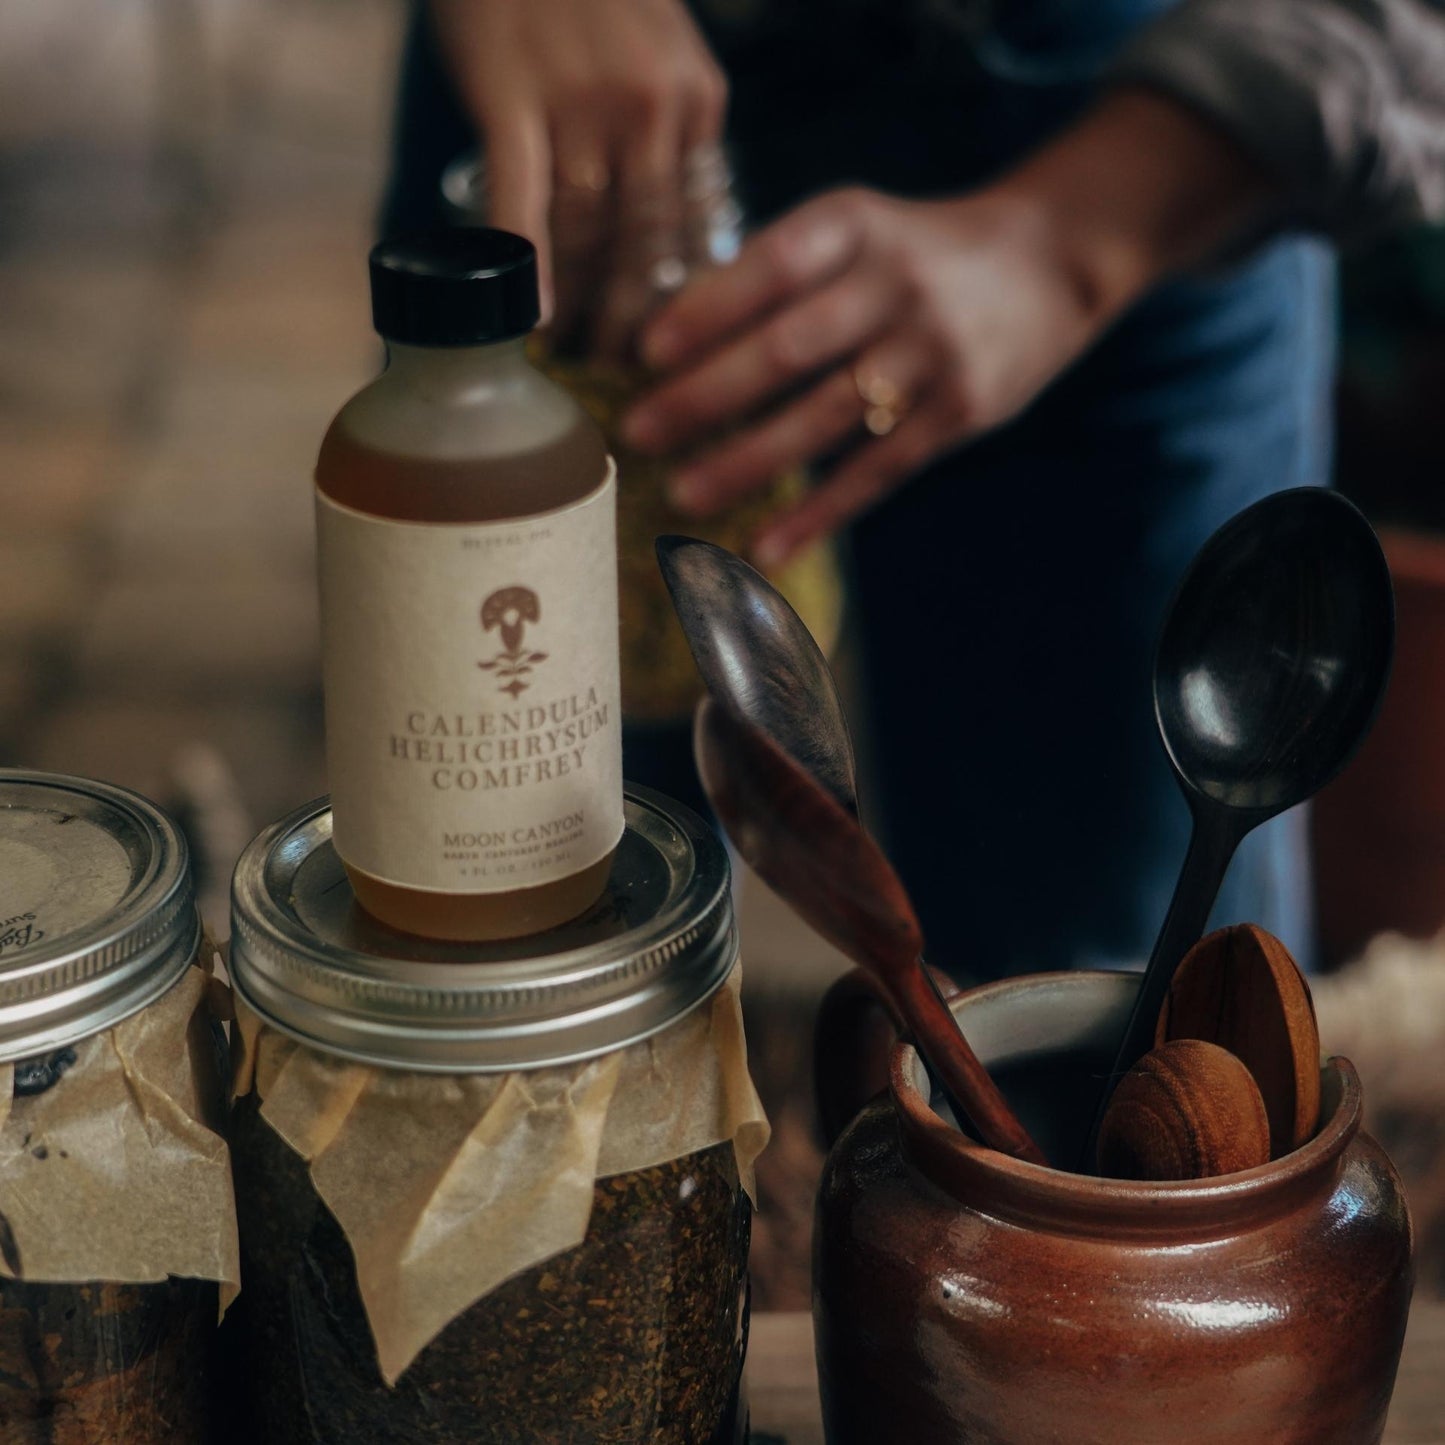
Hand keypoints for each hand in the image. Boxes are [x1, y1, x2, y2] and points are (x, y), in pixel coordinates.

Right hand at [430, 0, 726, 350]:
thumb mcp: (662, 48)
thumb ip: (671, 126)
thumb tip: (664, 217)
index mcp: (698, 101)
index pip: (694, 225)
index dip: (682, 301)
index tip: (673, 354)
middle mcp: (653, 108)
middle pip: (647, 244)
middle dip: (636, 324)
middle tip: (624, 383)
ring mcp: (583, 103)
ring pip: (590, 233)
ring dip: (579, 309)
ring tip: (571, 362)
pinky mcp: (514, 97)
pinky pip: (526, 196)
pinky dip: (529, 263)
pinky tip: (527, 323)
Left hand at [623, 90, 1271, 566]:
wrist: (1050, 265)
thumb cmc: (913, 253)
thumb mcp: (856, 230)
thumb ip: (780, 271)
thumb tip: (672, 336)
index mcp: (857, 226)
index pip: (774, 265)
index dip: (711, 308)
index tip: (648, 350)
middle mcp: (897, 286)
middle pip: (793, 347)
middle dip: (710, 393)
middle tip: (639, 431)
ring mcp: (932, 354)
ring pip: (829, 418)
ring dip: (751, 460)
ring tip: (684, 494)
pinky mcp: (958, 414)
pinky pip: (877, 471)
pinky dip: (819, 512)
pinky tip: (766, 545)